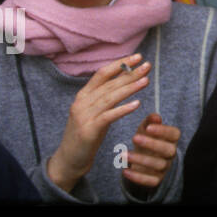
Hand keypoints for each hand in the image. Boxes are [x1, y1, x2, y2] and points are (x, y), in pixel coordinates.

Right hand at [47, 54, 148, 191]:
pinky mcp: (88, 130)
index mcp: (83, 95)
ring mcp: (84, 116)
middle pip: (109, 84)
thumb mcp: (94, 110)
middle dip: (130, 74)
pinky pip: (108, 116)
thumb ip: (106, 95)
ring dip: (129, 88)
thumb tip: (125, 77)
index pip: (102, 73)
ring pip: (110, 98)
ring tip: (146, 80)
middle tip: (147, 66)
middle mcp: (82, 103)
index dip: (120, 64)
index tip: (138, 57)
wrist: (69, 159)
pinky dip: (123, 109)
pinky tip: (137, 103)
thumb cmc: (86, 132)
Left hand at [122, 113, 179, 189]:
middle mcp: (171, 153)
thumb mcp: (147, 128)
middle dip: (152, 144)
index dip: (163, 131)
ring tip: (124, 154)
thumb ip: (150, 121)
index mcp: (172, 139)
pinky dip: (138, 177)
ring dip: (141, 159)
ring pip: (159, 165)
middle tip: (134, 138)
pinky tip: (125, 170)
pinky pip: (151, 181)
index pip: (174, 134)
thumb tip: (155, 117)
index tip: (148, 127)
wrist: (143, 159)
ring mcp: (165, 167)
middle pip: (168, 150)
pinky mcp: (157, 179)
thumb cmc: (146, 139)